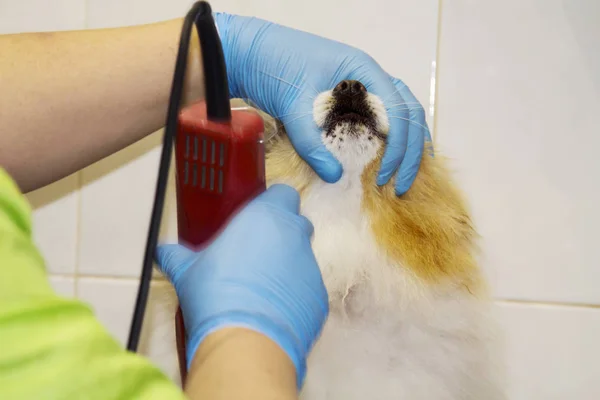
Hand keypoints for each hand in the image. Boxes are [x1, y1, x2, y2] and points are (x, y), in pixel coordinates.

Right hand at [155, 184, 327, 387]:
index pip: (283, 194)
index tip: (255, 218)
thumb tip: (162, 251)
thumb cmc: (214, 291)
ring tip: (259, 290)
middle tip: (254, 252)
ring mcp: (311, 268)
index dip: (272, 203)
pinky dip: (294, 296)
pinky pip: (307, 290)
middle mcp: (295, 237)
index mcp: (267, 217)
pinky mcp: (318, 299)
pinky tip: (272, 312)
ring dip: (286, 267)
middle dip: (281, 233)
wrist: (246, 340)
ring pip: (303, 259)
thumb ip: (176, 255)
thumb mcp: (187, 270)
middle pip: (297, 224)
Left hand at [214, 13, 431, 194]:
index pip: (398, 109)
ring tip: (402, 178)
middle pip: (409, 113)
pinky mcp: (348, 101)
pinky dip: (388, 142)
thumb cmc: (273, 67)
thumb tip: (335, 176)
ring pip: (400, 116)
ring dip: (406, 146)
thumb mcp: (293, 106)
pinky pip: (379, 120)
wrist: (250, 55)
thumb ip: (311, 142)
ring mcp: (360, 88)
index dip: (399, 146)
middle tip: (400, 185)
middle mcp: (368, 77)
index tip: (386, 174)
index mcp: (362, 70)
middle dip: (410, 151)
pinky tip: (386, 162)